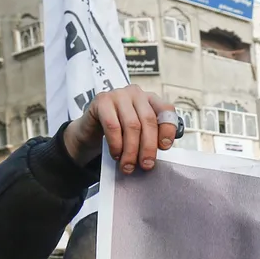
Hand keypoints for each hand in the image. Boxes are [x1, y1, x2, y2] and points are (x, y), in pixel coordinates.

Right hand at [62, 85, 176, 172]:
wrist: (91, 130)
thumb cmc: (120, 132)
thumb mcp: (139, 133)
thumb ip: (151, 138)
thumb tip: (155, 156)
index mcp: (150, 99)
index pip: (166, 110)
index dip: (167, 130)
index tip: (164, 148)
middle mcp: (136, 93)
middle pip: (149, 120)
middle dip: (148, 147)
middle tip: (146, 165)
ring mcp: (118, 94)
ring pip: (132, 125)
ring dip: (131, 150)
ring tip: (128, 165)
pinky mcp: (101, 100)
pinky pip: (113, 125)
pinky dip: (116, 144)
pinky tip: (116, 154)